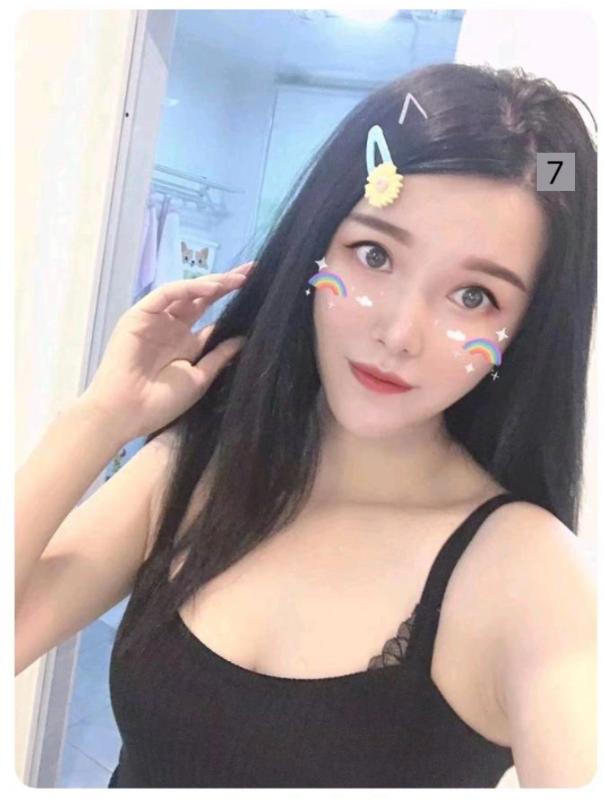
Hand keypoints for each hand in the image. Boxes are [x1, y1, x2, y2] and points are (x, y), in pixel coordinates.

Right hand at [79, 261, 254, 440]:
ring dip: (211, 283)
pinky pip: (165, 294)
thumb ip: (219, 356)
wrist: (127, 412)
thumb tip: (243, 338)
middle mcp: (172, 328)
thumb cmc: (162, 402)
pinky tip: (211, 288)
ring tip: (237, 279)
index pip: (212, 317)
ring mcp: (156, 320)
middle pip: (201, 298)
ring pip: (185, 293)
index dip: (232, 304)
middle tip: (252, 270)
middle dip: (226, 284)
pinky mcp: (139, 315)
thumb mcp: (200, 378)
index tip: (258, 292)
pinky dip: (187, 288)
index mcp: (186, 344)